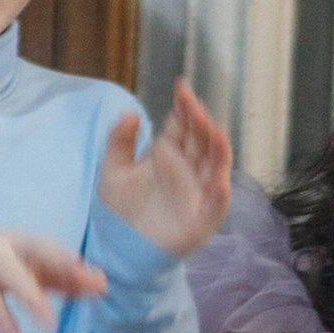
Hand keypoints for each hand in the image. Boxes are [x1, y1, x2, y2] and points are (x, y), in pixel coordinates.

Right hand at [0, 228, 106, 332]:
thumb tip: (103, 285)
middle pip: (10, 264)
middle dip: (30, 293)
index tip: (83, 276)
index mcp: (15, 240)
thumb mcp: (32, 272)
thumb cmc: (0, 266)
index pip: (41, 245)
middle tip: (50, 325)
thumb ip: (65, 278)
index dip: (60, 259)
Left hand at [97, 79, 233, 259]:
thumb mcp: (113, 170)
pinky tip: (218, 179)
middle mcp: (188, 169)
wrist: (120, 245)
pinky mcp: (202, 218)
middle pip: (200, 140)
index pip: (182, 126)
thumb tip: (129, 112)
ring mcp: (198, 192)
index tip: (181, 87)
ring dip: (217, 149)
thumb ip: (119, 141)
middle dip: (199, 121)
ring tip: (214, 130)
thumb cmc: (121, 206)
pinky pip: (216, 204)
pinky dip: (219, 191)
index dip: (184, 107)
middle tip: (193, 104)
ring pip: (215, 166)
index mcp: (168, 153)